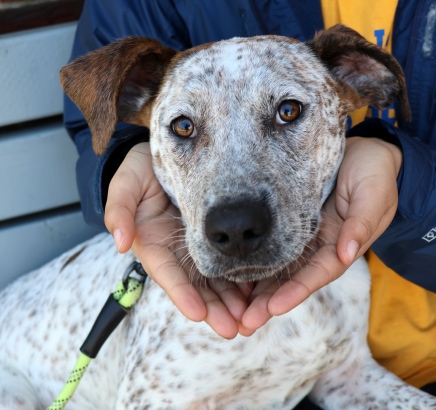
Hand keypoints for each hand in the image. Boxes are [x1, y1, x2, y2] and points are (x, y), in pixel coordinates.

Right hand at [104, 143, 250, 337]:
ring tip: (248, 318)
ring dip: (231, 301)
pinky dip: (242, 278)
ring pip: (215, 279)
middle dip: (212, 308)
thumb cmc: (141, 171)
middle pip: (194, 285)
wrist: (162, 159)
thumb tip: (120, 243)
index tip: (198, 313)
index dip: (182, 293)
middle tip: (232, 327)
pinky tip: (257, 291)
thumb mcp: (126, 184)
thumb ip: (120, 210)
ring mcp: (196, 245)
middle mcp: (175, 250)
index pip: (167, 273)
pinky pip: (229, 261)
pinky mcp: (214, 237)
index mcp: (153, 242)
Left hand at [240, 136, 402, 329]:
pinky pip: (269, 245)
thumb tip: (346, 252)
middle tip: (244, 323)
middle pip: (292, 279)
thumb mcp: (373, 195)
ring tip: (234, 310)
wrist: (362, 154)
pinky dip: (253, 262)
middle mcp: (318, 247)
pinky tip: (232, 274)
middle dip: (269, 303)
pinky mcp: (289, 222)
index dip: (296, 292)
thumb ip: (362, 223)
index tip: (273, 309)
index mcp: (340, 244)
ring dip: (257, 290)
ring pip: (277, 268)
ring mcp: (302, 236)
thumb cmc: (372, 174)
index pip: (317, 274)